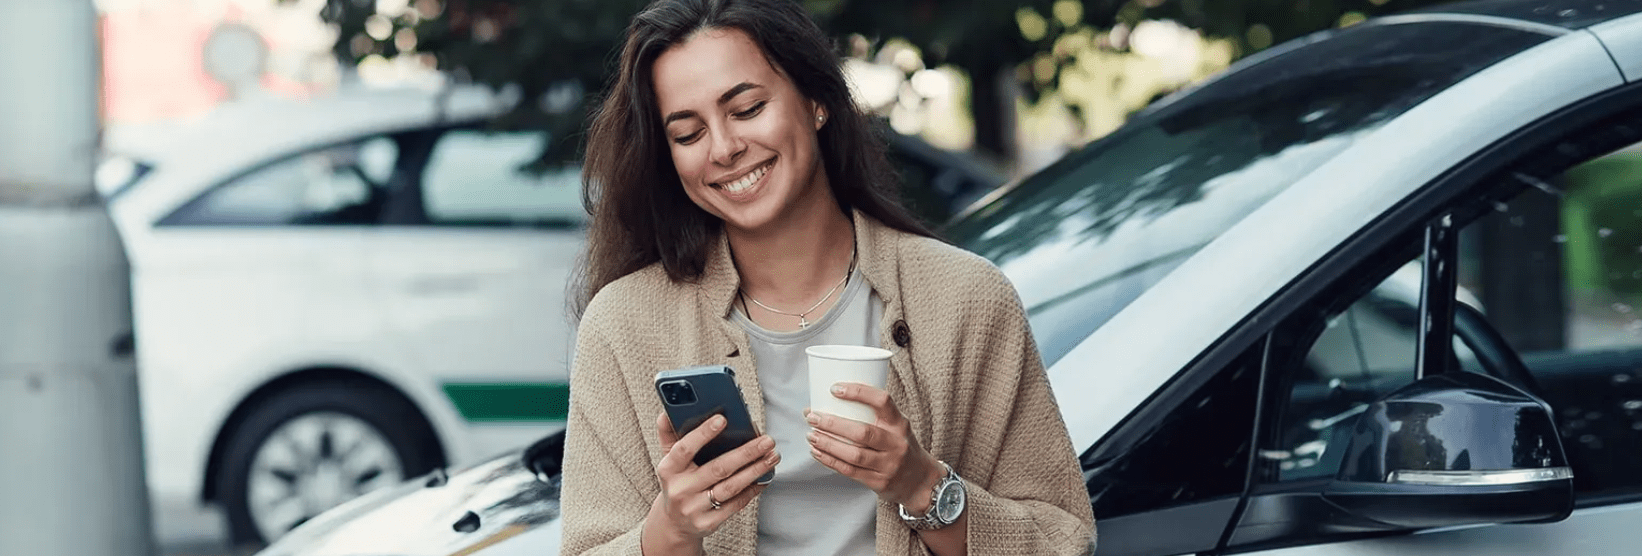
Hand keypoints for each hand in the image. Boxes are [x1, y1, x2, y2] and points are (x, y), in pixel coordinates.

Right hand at [647, 412, 780, 545]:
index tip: (723, 419)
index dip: (703, 433)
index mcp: (668, 469)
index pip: (685, 448)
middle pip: (718, 468)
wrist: (674, 522)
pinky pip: (736, 504)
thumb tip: (666, 413)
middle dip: (746, 452)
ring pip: (731, 487)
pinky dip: (752, 489)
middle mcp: (680, 489)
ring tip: (772, 456)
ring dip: (755, 470)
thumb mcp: (669, 459)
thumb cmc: (678, 482)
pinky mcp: (708, 523)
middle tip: (767, 440)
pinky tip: (764, 477)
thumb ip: (668, 435)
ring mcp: (694, 508)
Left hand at [805, 383, 941, 509]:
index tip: (835, 388)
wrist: (920, 481)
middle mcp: (896, 443)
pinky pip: (850, 471)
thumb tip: (823, 402)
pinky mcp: (879, 482)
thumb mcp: (896, 427)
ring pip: (854, 454)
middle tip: (812, 416)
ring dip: (828, 444)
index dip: (858, 392)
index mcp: (900, 423)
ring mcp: (888, 465)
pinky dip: (830, 461)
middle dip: (833, 424)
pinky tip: (817, 452)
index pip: (882, 401)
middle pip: (862, 432)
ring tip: (811, 435)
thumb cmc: (899, 446)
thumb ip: (869, 416)